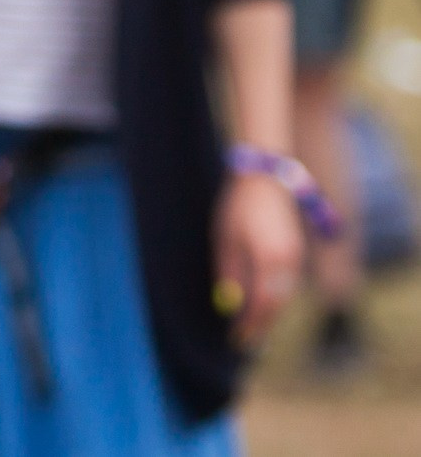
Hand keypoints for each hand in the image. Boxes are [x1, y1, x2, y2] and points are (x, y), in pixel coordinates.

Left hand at [213, 171, 302, 346]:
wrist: (265, 180)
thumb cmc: (238, 208)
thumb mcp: (226, 240)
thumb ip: (230, 272)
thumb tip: (229, 305)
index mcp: (271, 258)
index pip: (263, 303)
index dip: (252, 324)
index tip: (238, 340)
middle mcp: (290, 262)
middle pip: (278, 305)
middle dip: (262, 326)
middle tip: (245, 343)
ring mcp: (297, 258)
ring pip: (284, 297)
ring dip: (269, 315)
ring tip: (252, 332)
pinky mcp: (297, 254)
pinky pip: (287, 286)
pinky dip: (275, 300)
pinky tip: (261, 308)